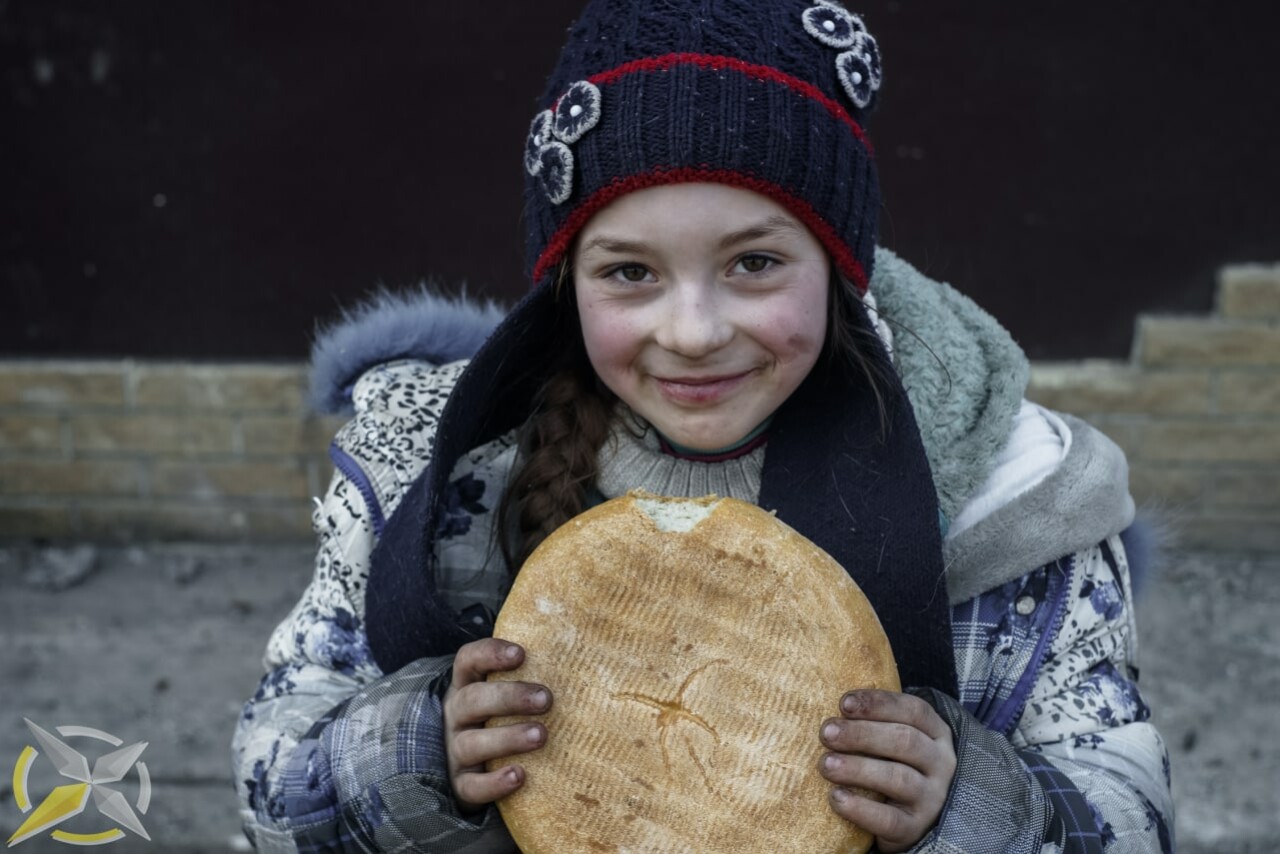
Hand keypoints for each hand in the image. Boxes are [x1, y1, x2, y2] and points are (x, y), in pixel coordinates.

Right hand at [443, 638, 551, 811]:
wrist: (470, 764)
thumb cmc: (501, 715)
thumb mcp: (506, 691)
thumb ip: (534, 673)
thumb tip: (586, 653)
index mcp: (467, 684)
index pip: (469, 660)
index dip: (490, 653)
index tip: (521, 653)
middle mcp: (457, 715)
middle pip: (472, 700)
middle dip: (510, 697)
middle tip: (546, 699)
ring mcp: (455, 750)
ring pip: (471, 743)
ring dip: (508, 738)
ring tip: (541, 735)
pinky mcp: (461, 783)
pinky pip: (472, 785)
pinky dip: (494, 782)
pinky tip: (520, 775)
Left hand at [819, 689, 955, 852]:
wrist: (913, 816)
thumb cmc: (893, 763)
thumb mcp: (893, 739)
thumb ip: (873, 721)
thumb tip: (833, 708)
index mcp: (935, 733)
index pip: (913, 711)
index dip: (879, 703)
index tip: (844, 703)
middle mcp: (940, 763)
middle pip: (905, 741)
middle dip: (862, 734)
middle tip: (826, 733)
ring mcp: (931, 798)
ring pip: (898, 779)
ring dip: (858, 768)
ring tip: (826, 764)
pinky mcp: (915, 828)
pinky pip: (890, 820)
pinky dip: (861, 808)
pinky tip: (836, 797)